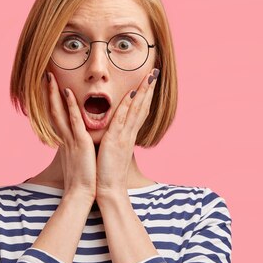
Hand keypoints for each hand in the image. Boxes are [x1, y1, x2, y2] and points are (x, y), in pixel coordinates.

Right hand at [46, 71, 96, 198]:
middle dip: (50, 93)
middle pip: (54, 111)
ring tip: (51, 77)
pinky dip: (70, 106)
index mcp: (67, 142)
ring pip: (60, 112)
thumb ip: (80, 149)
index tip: (52, 88)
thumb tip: (83, 144)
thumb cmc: (84, 180)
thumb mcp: (80, 160)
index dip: (54, 103)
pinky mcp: (79, 143)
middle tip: (46, 76)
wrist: (82, 194)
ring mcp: (71, 139)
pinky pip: (73, 121)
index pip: (59, 118)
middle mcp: (65, 138)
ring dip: (55, 94)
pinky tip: (67, 92)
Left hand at [96, 68, 158, 196]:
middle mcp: (129, 134)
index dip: (145, 96)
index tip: (149, 82)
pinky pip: (122, 119)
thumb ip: (114, 140)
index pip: (139, 111)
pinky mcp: (115, 141)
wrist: (109, 190)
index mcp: (128, 136)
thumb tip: (111, 132)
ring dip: (142, 92)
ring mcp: (124, 137)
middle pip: (142, 107)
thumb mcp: (113, 152)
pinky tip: (130, 92)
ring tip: (149, 77)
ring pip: (136, 110)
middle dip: (149, 89)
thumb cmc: (108, 173)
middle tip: (155, 72)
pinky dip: (126, 105)